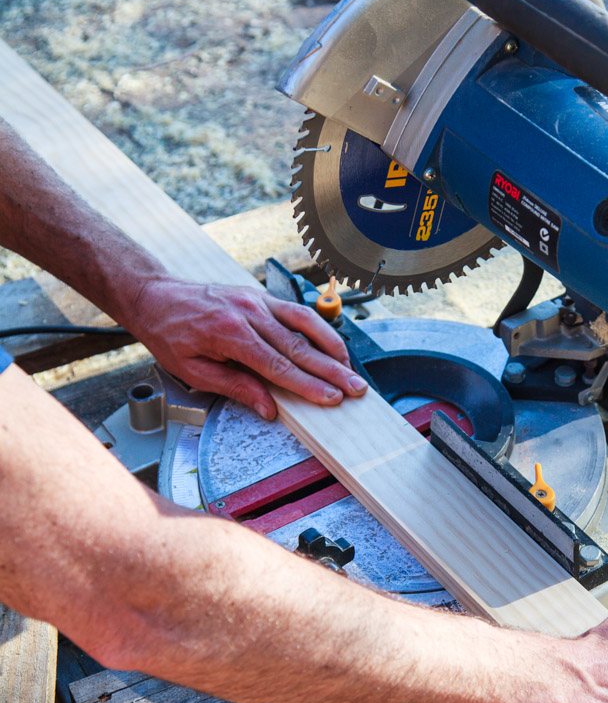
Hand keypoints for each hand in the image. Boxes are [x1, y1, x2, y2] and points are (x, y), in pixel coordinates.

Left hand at [126, 277, 367, 418]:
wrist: (155, 295)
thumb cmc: (169, 333)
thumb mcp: (192, 370)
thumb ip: (234, 386)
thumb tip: (268, 407)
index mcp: (230, 333)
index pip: (278, 365)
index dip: (307, 384)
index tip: (330, 398)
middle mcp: (249, 313)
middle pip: (299, 346)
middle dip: (331, 370)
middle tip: (355, 388)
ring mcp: (257, 301)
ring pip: (305, 324)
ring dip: (332, 348)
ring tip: (351, 368)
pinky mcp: (261, 296)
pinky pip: (296, 313)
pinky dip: (319, 329)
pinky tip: (332, 345)